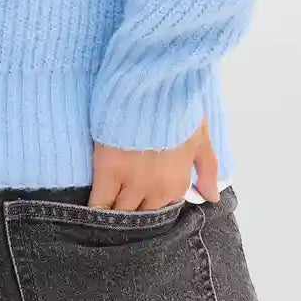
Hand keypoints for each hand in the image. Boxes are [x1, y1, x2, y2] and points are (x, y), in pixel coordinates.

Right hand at [87, 114, 219, 209]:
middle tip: (118, 208)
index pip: (160, 210)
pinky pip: (100, 202)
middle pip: (139, 215)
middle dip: (130, 213)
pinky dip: (95, 207)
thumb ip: (207, 168)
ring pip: (120, 212)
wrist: (154, 85)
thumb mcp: (200, 136)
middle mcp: (157, 190)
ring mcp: (132, 183)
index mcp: (177, 183)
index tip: (138, 202)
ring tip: (103, 214)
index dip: (147, 206)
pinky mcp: (108, 171)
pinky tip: (89, 210)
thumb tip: (212, 197)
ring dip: (112, 213)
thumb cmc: (178, 106)